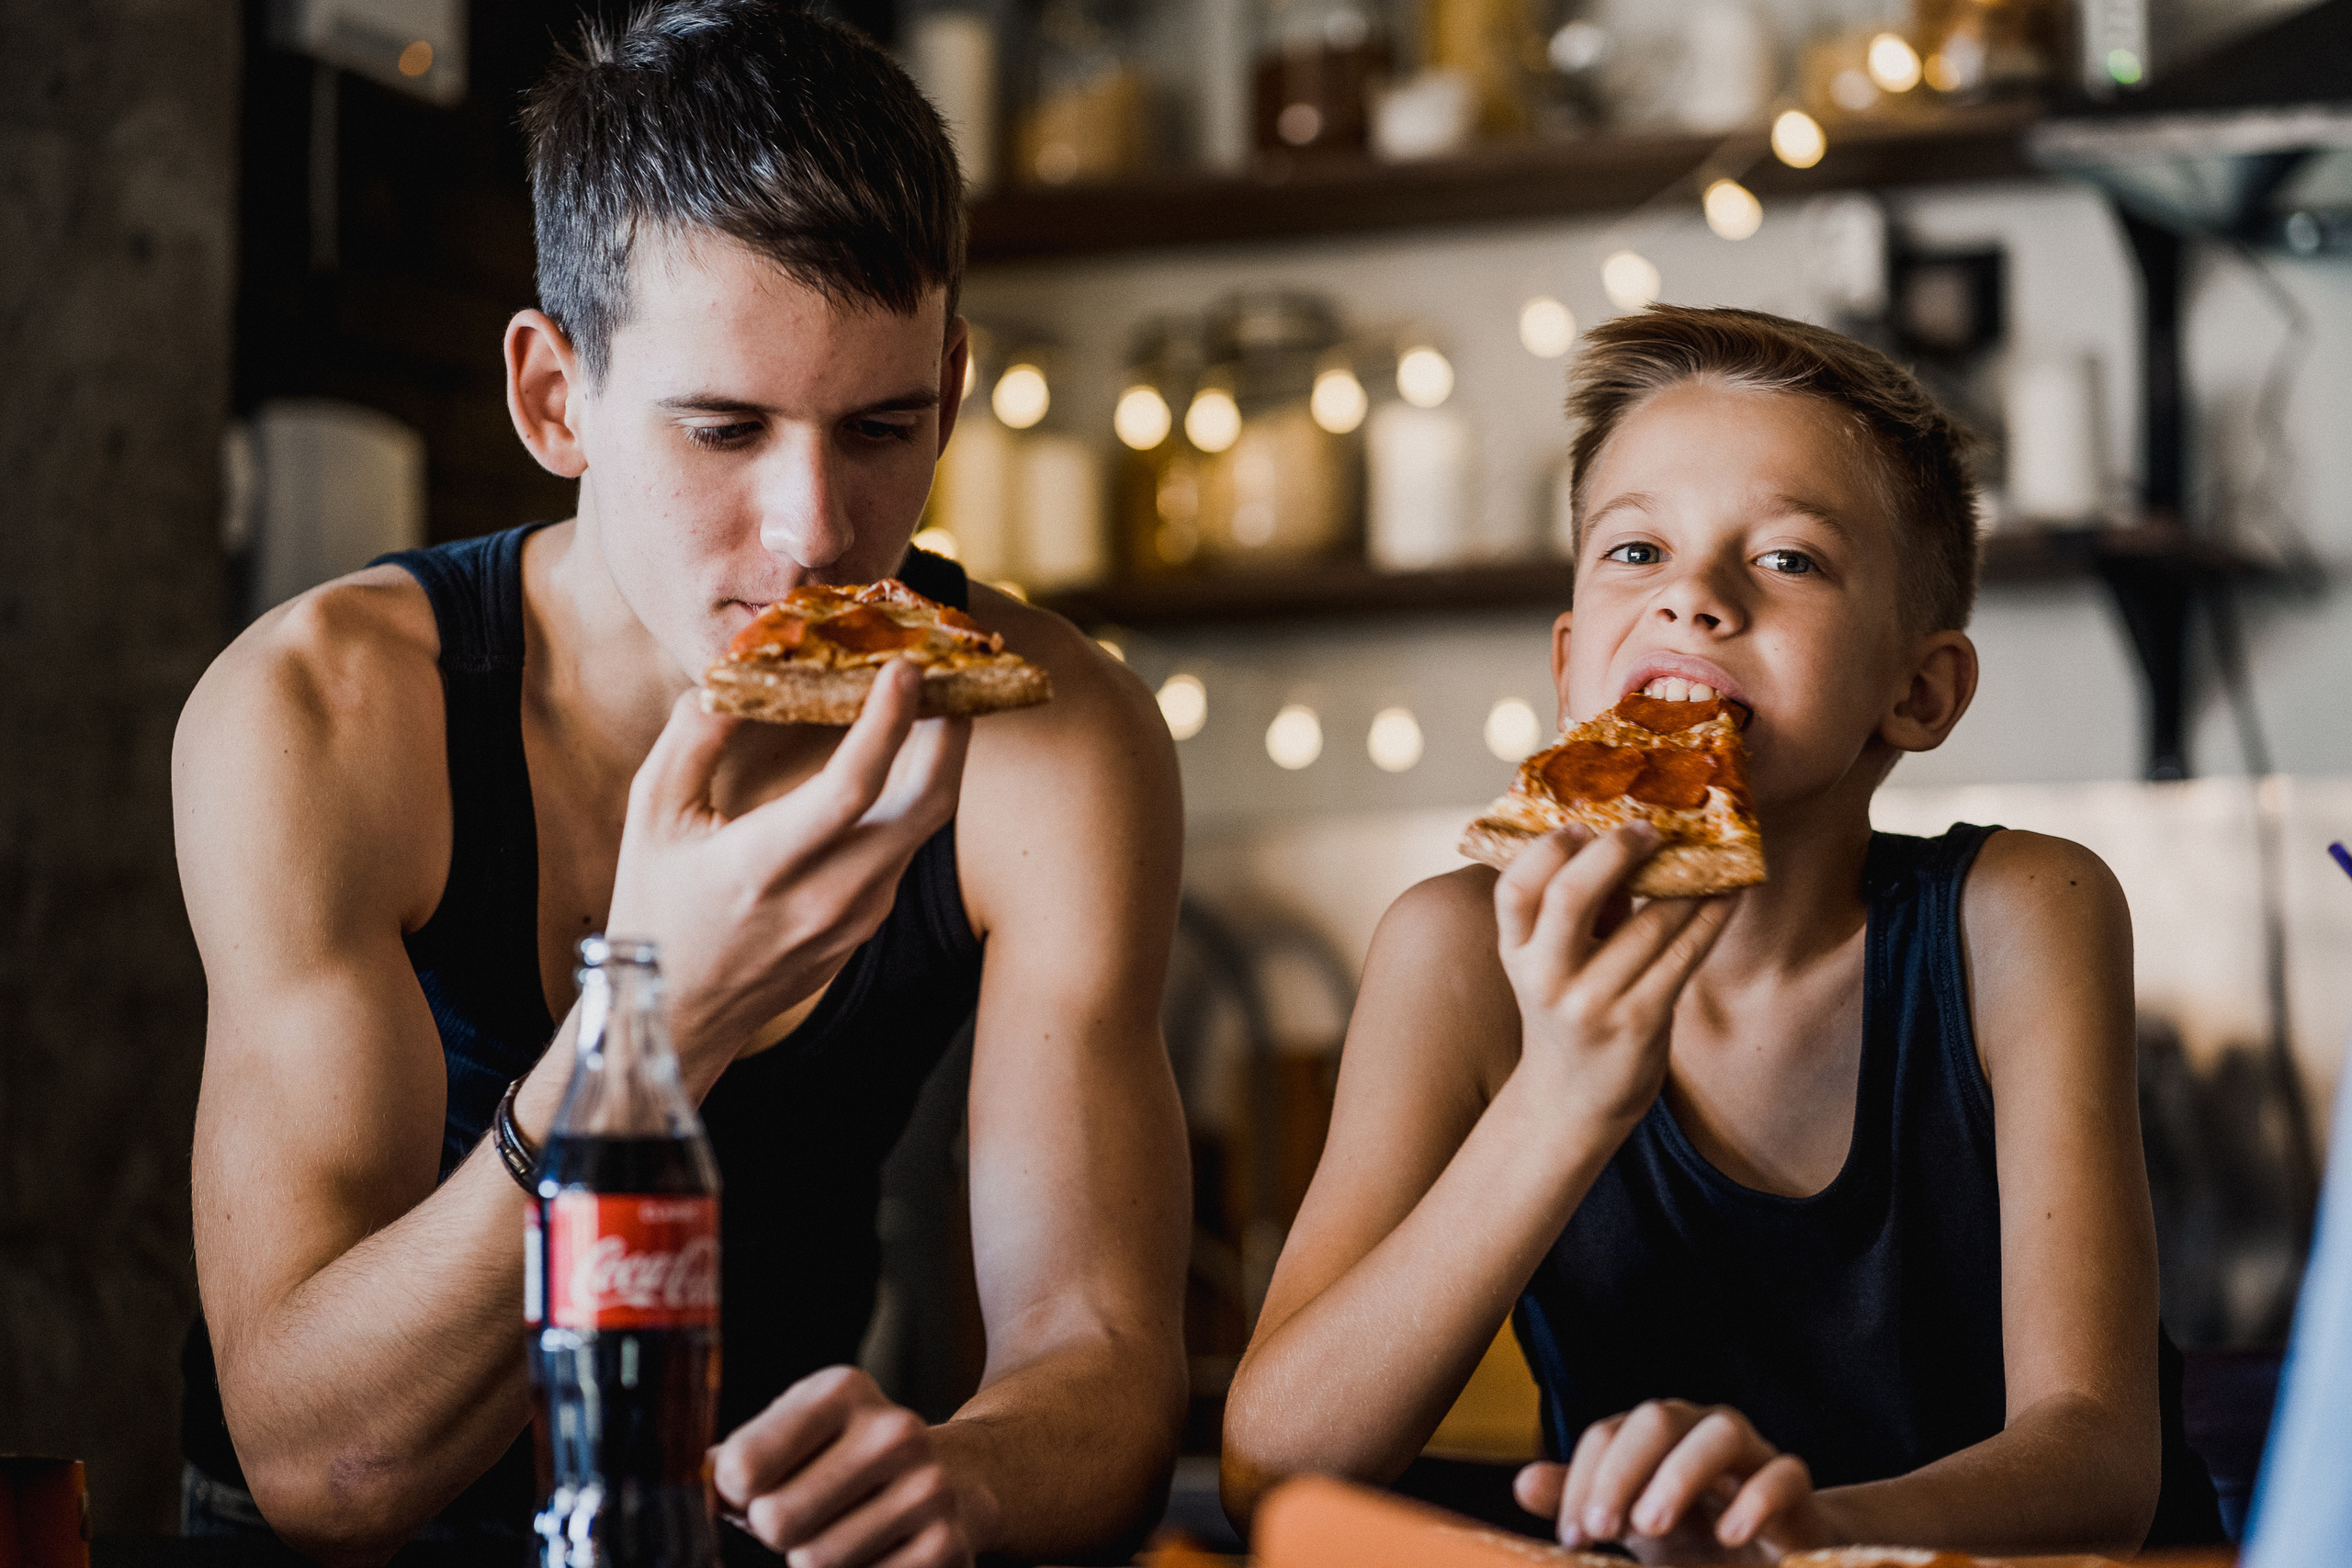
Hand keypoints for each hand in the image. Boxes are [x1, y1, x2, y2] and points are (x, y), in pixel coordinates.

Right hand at [606, 661, 970, 1075]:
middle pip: (925, 807)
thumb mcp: (652, 816)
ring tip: (935, 704)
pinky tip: (904, 761)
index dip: (889, 722)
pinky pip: (905, 850)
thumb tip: (732, 678)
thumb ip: (692, 739)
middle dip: (951, 734)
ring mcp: (856, 917)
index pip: (851, 788)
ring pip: (924, 827)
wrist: (679, 1013)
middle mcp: (825, 897)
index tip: (907, 668)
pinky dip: (915, 799)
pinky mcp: (867, 926)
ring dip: (940, 762)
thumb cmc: (657, 907)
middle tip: (955, 675)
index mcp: (764, 865)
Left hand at [712, 1366, 993, 1567]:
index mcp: (843, 1391)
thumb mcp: (799, 1431)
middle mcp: (892, 1432)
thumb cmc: (848, 1458)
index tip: (754, 1489)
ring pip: (814, 1563)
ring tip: (841, 1534)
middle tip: (801, 1517)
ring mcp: (927, 1490)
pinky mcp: (946, 1546)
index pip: (742, 1467)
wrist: (956, 1477)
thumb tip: (685, 1492)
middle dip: (774, 1532)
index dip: (736, 1493)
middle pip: (775, 1522)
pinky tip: (876, 1553)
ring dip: (814, 1561)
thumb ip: (738, 1457)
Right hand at [1493, 823, 1735, 1141]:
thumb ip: (1579, 910)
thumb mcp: (1552, 964)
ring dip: (1686, 880)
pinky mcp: (1641, 1022)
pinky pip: (1685, 955)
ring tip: (1709, 851)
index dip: (1547, 849)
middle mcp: (1547, 979)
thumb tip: (1626, 840)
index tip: (1583, 823)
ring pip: (1647, 922)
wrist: (1573, 1100)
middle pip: (1570, 896)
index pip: (1514, 890)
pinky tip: (1728, 895)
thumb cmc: (1568, 1014)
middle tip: (1648, 828)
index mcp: (1517, 955)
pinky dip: (1711, 917)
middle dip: (1614, 851)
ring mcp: (1593, 1004)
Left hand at [1513, 1400, 1827, 1562]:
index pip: (1608, 1434)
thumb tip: (1522, 1483)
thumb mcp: (1632, 1526)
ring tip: (1650, 1527)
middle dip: (1622, 1471)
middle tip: (1602, 1528)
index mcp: (1654, 1439)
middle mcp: (1700, 1431)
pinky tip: (1730, 1536)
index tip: (1572, 1537)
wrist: (1773, 1560)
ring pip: (1721, 1431)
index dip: (1582, 1480)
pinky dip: (1756, 1500)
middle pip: (1658, 1418)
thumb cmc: (1695, 1539)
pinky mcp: (1797, 1489)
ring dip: (1679, 1474)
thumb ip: (1584, 1503)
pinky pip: (1783, 1474)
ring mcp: (1753, 1455)